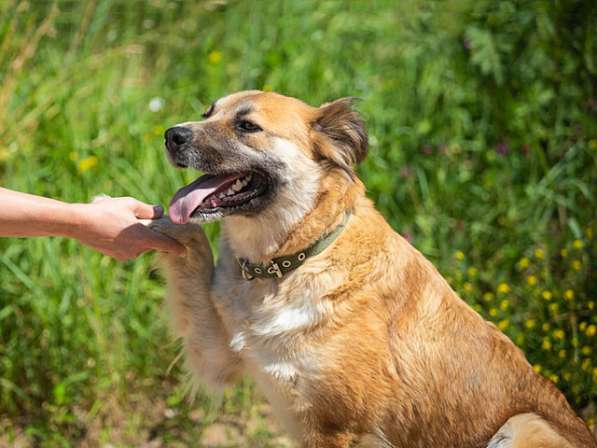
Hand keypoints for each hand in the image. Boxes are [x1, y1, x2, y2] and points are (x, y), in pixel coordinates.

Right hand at [68, 197, 184, 260]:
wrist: (78, 223)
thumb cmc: (105, 211)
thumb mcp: (130, 204)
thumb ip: (148, 210)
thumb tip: (160, 212)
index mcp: (143, 238)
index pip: (166, 244)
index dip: (176, 247)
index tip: (184, 251)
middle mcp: (136, 250)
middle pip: (150, 242)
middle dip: (149, 232)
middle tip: (138, 218)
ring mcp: (125, 255)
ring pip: (138, 244)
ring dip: (136, 235)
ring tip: (120, 220)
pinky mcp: (115, 255)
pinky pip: (127, 247)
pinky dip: (125, 239)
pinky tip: (113, 227)